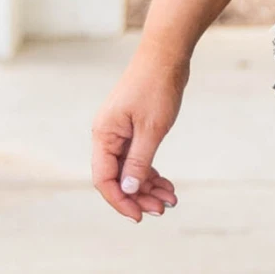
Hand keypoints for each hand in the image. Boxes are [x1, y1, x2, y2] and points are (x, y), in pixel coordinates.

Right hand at [91, 45, 188, 221]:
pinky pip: (138, 160)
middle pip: (117, 178)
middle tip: (163, 209)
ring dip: (148, 188)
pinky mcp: (134, 130)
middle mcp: (107, 136)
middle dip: (138, 197)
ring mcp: (120, 134)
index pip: (104, 179)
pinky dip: (151, 174)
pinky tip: (167, 184)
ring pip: (129, 171)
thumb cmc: (156, 88)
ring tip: (171, 199)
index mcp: (104, 135)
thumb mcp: (151, 130)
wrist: (165, 57)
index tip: (140, 216)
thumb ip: (138, 162)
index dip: (120, 201)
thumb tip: (127, 191)